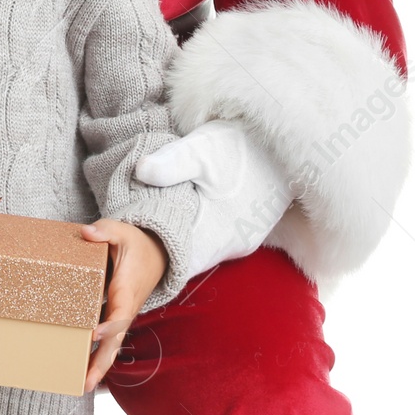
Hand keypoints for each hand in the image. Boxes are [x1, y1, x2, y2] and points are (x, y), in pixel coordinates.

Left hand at [78, 219, 166, 390]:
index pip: (119, 312)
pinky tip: (83, 369)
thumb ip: (105, 231)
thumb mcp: (122, 231)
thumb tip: (86, 233)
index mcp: (126, 289)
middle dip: (101, 362)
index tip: (93, 333)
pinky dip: (98, 355)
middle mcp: (126, 308)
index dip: (109, 324)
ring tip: (81, 386)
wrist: (158, 255)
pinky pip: (109, 339)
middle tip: (86, 383)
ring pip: (112, 345)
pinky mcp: (117, 317)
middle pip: (115, 341)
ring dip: (99, 365)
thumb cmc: (137, 243)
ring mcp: (122, 315)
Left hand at [135, 118, 292, 276]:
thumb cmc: (243, 148)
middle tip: (134, 227)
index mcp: (214, 237)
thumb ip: (172, 163)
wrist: (287, 148)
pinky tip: (184, 210)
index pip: (173, 266)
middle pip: (184, 260)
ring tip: (154, 218)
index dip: (148, 258)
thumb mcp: (203, 149)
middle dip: (159, 246)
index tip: (128, 243)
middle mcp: (229, 247)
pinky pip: (212, 240)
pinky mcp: (244, 231)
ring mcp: (239, 241)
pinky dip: (196, 230)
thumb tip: (141, 171)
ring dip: (178, 237)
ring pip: (198, 250)